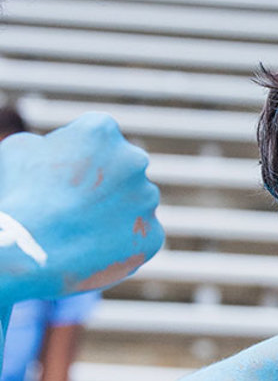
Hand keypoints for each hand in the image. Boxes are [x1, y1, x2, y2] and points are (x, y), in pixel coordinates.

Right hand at [0, 113, 162, 301]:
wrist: (34, 250)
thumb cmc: (21, 195)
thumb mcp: (22, 149)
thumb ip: (50, 145)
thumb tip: (56, 151)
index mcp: (102, 130)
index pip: (100, 140)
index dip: (82, 159)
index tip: (67, 177)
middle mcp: (133, 160)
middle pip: (124, 170)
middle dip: (107, 185)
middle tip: (79, 205)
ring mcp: (147, 200)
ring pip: (136, 205)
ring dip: (117, 214)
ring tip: (85, 231)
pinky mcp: (153, 236)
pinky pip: (140, 239)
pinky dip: (123, 244)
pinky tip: (97, 249)